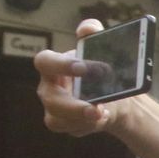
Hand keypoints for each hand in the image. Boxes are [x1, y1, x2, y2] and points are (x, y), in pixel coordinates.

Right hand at [34, 20, 129, 136]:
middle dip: (73, 105)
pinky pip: (70, 129)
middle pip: (50, 99)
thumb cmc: (99, 69)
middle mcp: (48, 88)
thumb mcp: (99, 49)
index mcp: (53, 65)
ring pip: (57, 118)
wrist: (113, 95)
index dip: (61, 65)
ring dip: (81, 119)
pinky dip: (87, 126)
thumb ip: (92, 34)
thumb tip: (89, 28)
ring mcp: (53, 108)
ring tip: (102, 113)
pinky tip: (102, 118)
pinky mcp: (64, 124)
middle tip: (96, 106)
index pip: (45, 62)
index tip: (83, 67)